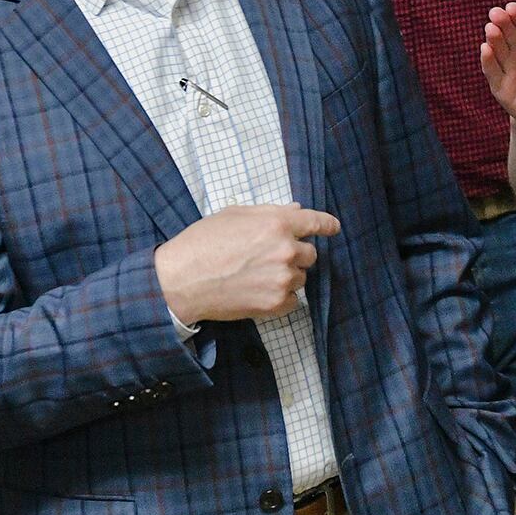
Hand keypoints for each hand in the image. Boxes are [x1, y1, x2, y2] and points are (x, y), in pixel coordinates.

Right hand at [155, 204, 341, 326]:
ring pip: (301, 277)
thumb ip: (270, 212)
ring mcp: (283, 279)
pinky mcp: (276, 304)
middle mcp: (286, 250)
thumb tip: (296, 210)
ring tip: (256, 275)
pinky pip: (293, 300)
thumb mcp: (234, 215)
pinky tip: (257, 291)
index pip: (316, 222)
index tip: (333, 228)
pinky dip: (281, 296)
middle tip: (268, 256)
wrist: (182, 280)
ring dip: (287, 276)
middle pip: (311, 253)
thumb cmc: (203, 242)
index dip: (327, 225)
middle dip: (295, 253)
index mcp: (277, 223)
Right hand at [481, 0, 515, 132]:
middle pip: (507, 31)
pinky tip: (486, 49)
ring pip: (498, 48)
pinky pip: (492, 71)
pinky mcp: (500, 85)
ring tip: (491, 28)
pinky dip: (488, 60)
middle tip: (497, 13)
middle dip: (501, 22)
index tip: (512, 6)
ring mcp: (506, 65)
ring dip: (493, 38)